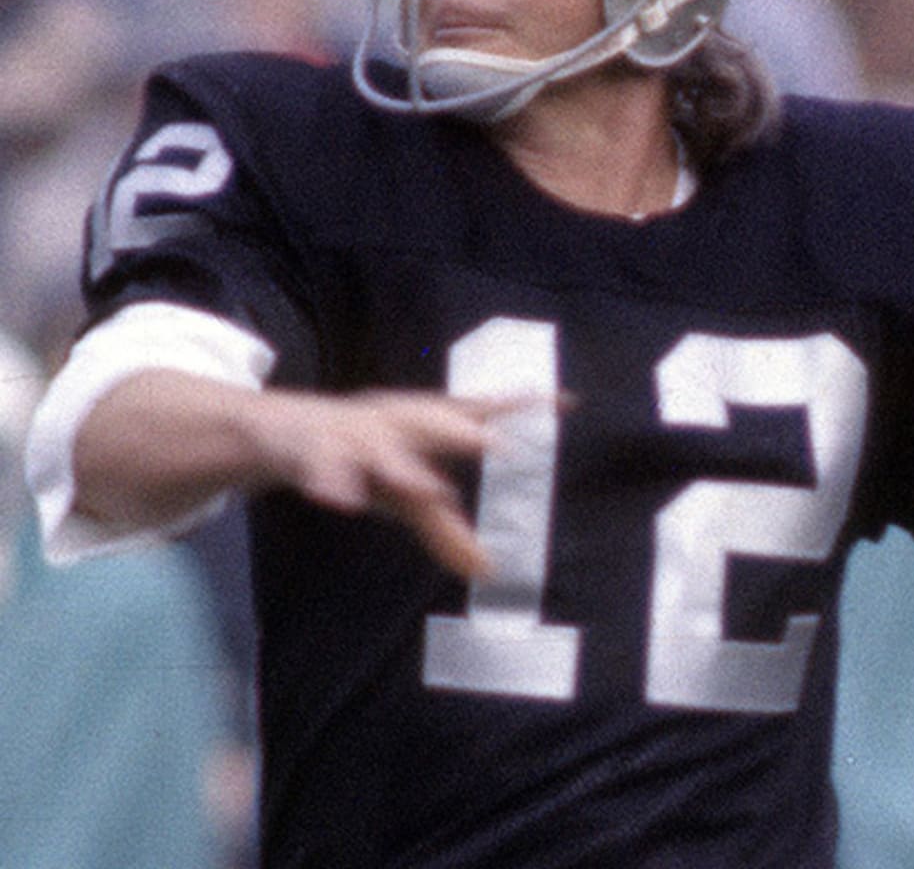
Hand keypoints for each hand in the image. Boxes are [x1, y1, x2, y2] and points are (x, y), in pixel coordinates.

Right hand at [247, 387, 542, 578]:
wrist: (283, 431)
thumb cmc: (364, 458)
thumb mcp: (406, 494)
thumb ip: (447, 530)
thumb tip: (488, 573)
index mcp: (424, 424)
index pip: (481, 411)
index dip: (523, 405)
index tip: (568, 401)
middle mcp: (395, 422)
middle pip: (433, 424)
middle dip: (463, 433)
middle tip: (497, 446)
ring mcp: (354, 435)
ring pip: (381, 449)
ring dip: (403, 467)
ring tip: (427, 488)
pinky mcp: (314, 452)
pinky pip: (323, 468)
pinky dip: (332, 482)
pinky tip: (341, 500)